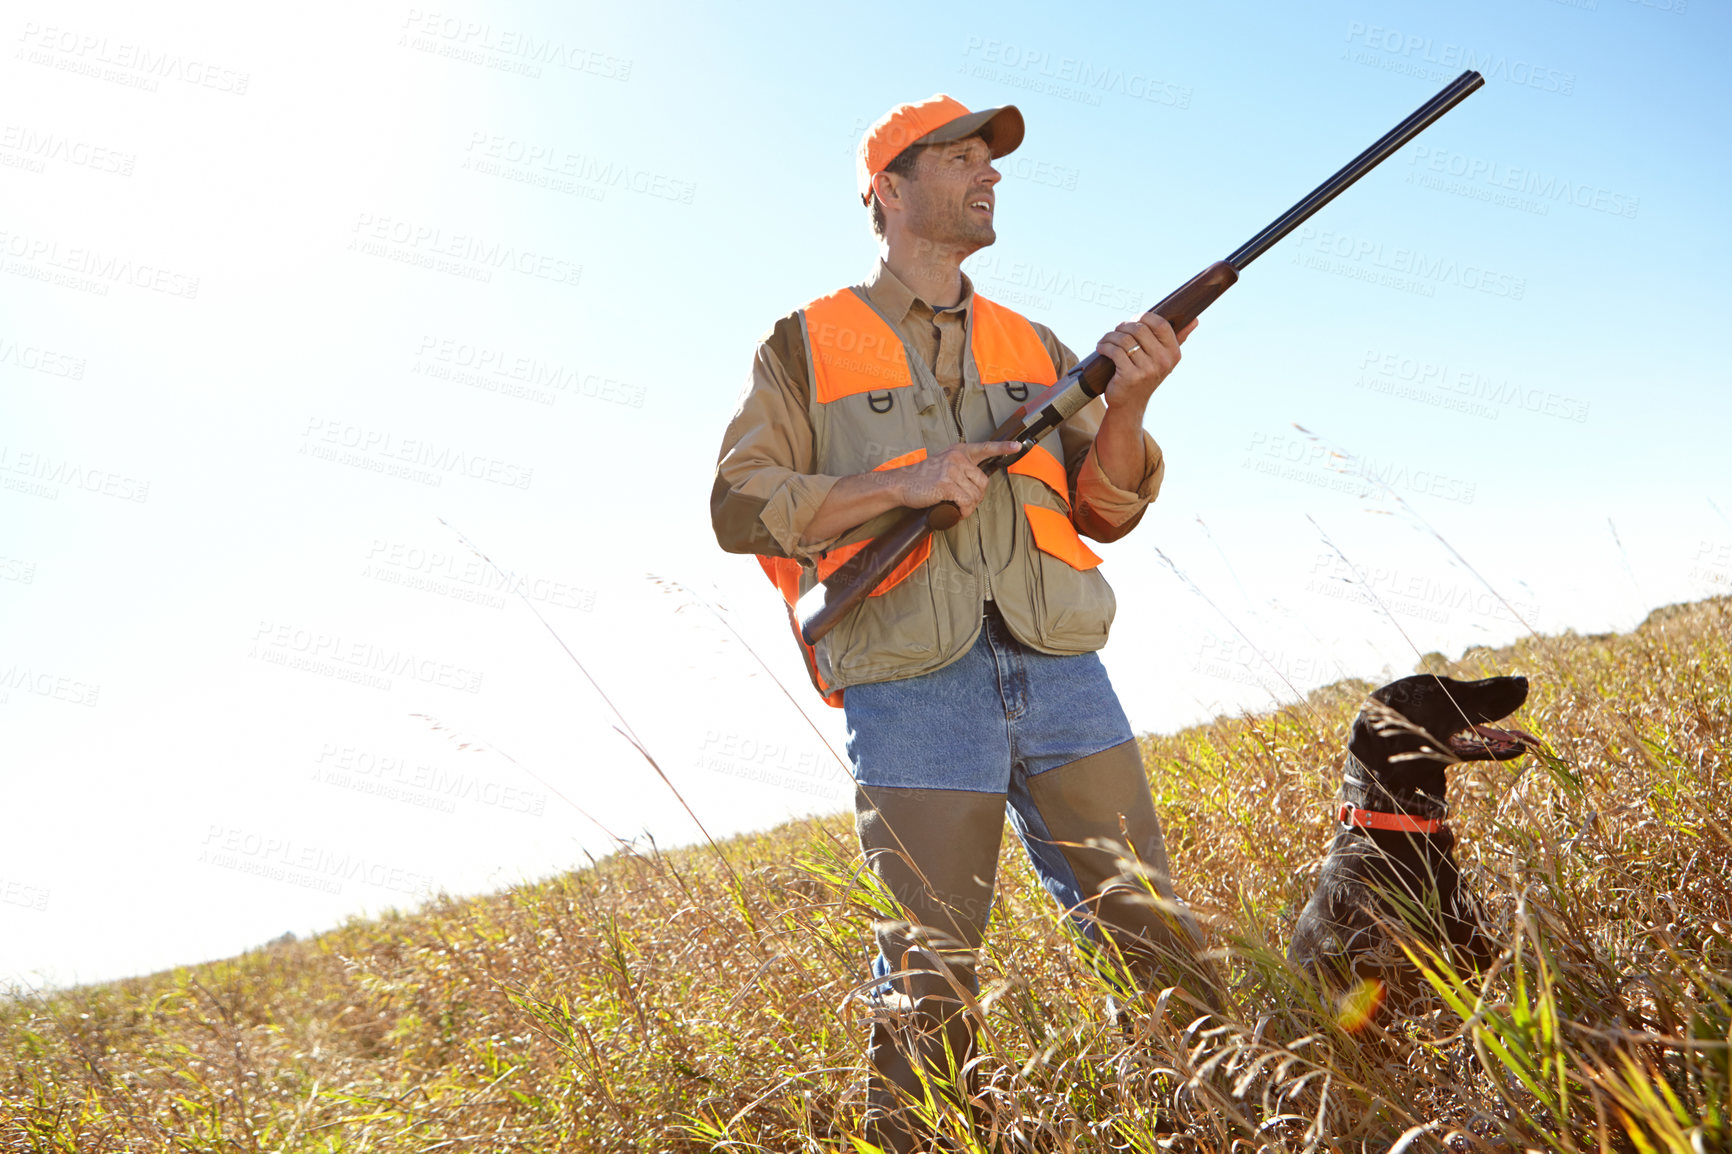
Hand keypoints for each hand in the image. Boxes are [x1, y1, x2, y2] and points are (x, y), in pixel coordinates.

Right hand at [892, 440, 1022, 518]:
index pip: (984, 447)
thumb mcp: (942, 463)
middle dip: (977, 497)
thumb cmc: (921, 478)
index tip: (1017, 446)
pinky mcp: (946, 484)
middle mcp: (956, 457)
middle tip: (965, 503)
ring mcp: (951, 470)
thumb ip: (959, 467)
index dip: (1002, 447)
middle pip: (983, 481)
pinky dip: (963, 512)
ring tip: (957, 508)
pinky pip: (966, 502)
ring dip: (969, 507)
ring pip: (975, 495)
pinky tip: (956, 512)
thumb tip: (976, 483)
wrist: (901, 484)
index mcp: (958, 451)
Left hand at [1098, 312, 1197, 411]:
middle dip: (1124, 326)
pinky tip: (1101, 347)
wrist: (1130, 403)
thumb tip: (1195, 320)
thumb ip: (1178, 339)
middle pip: (1140, 329)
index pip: (1161, 324)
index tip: (1133, 320)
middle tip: (1116, 330)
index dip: (1144, 317)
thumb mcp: (1164, 359)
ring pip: (1124, 339)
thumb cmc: (1145, 375)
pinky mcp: (1130, 376)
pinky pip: (1115, 351)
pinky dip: (1104, 346)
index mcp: (1173, 353)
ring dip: (1111, 336)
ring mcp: (1147, 370)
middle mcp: (1163, 361)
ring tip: (1106, 339)